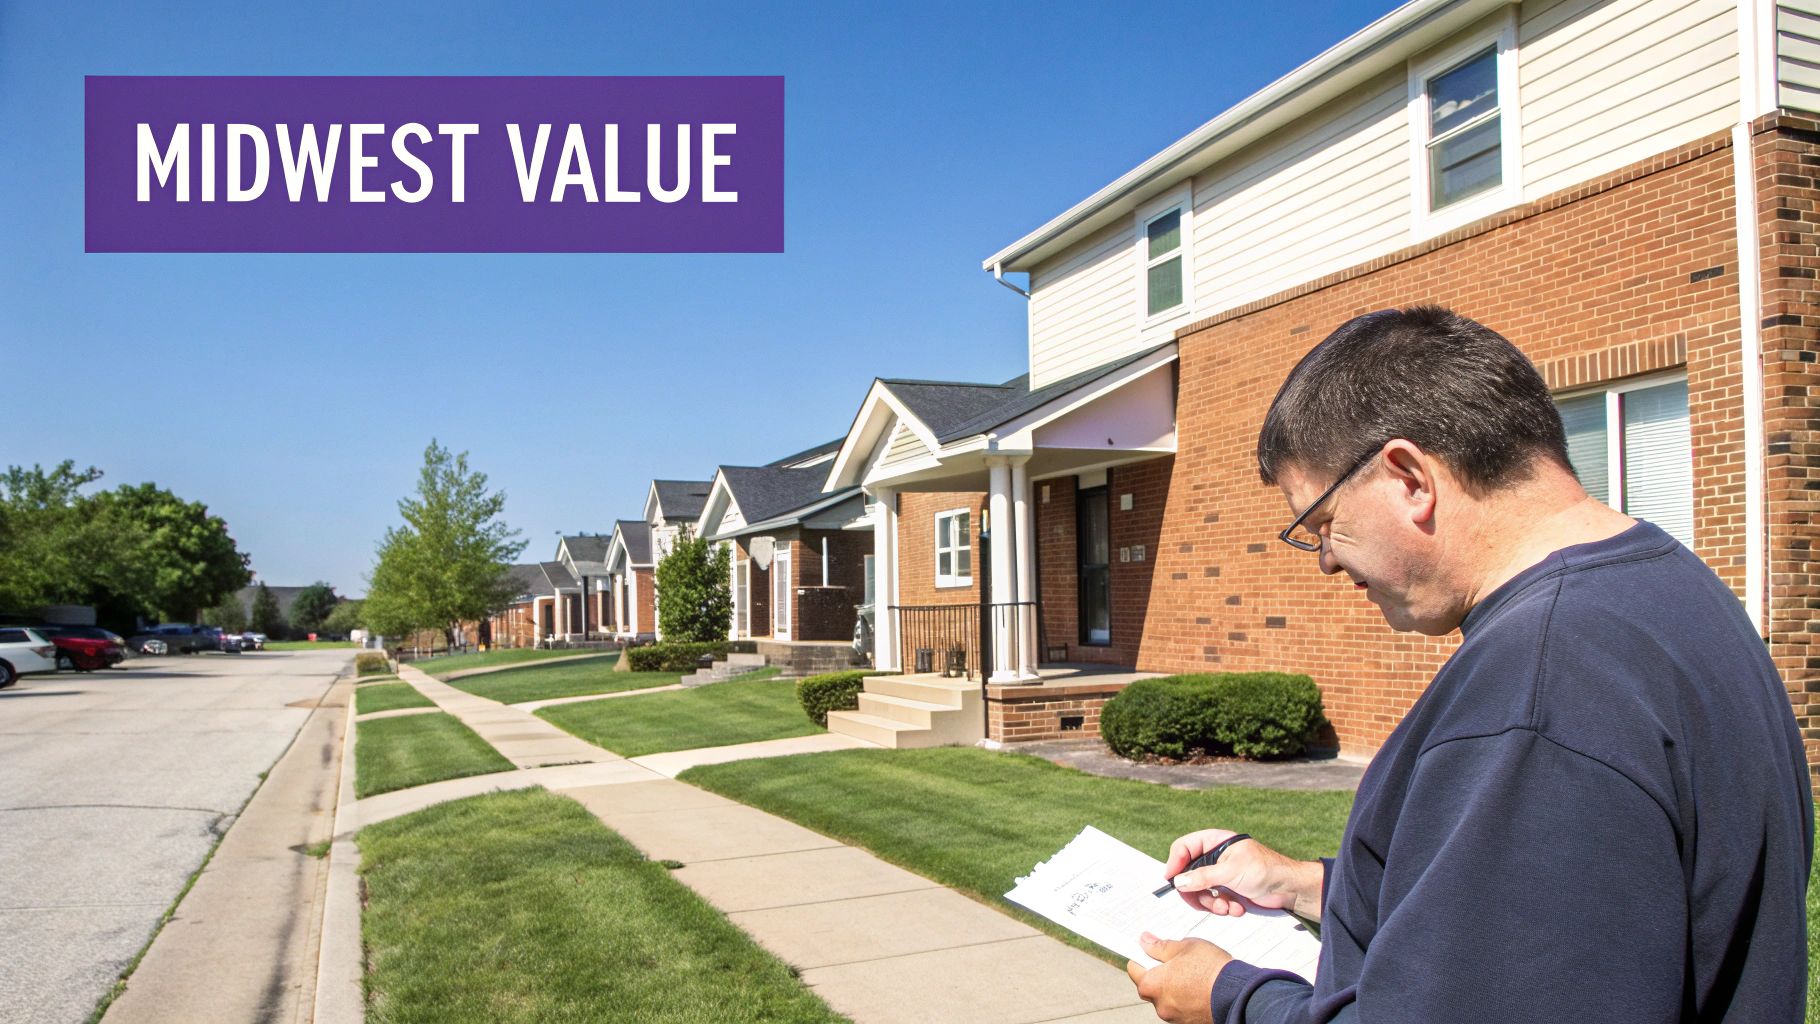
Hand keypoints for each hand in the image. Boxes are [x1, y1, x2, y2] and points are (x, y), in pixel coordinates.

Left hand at [1126, 932, 1230, 1023]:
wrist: (1237, 993)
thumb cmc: (1209, 967)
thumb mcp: (1184, 947)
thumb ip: (1160, 946)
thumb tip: (1145, 941)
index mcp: (1151, 984)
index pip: (1134, 969)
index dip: (1141, 957)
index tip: (1149, 951)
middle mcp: (1159, 1005)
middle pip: (1150, 986)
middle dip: (1160, 974)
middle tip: (1176, 961)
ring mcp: (1174, 1017)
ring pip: (1167, 998)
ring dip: (1173, 988)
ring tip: (1193, 975)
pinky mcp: (1189, 1022)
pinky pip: (1181, 1008)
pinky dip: (1186, 999)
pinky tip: (1200, 988)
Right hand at [1164, 830, 1323, 919]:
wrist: (1289, 889)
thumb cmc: (1265, 870)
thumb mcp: (1230, 871)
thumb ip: (1203, 876)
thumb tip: (1179, 881)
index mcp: (1215, 842)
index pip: (1184, 848)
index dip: (1175, 863)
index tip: (1171, 880)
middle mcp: (1215, 857)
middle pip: (1188, 874)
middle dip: (1197, 892)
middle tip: (1202, 903)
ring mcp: (1220, 874)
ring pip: (1200, 891)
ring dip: (1212, 903)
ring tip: (1227, 907)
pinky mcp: (1228, 890)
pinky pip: (1213, 901)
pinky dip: (1223, 907)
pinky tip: (1237, 908)